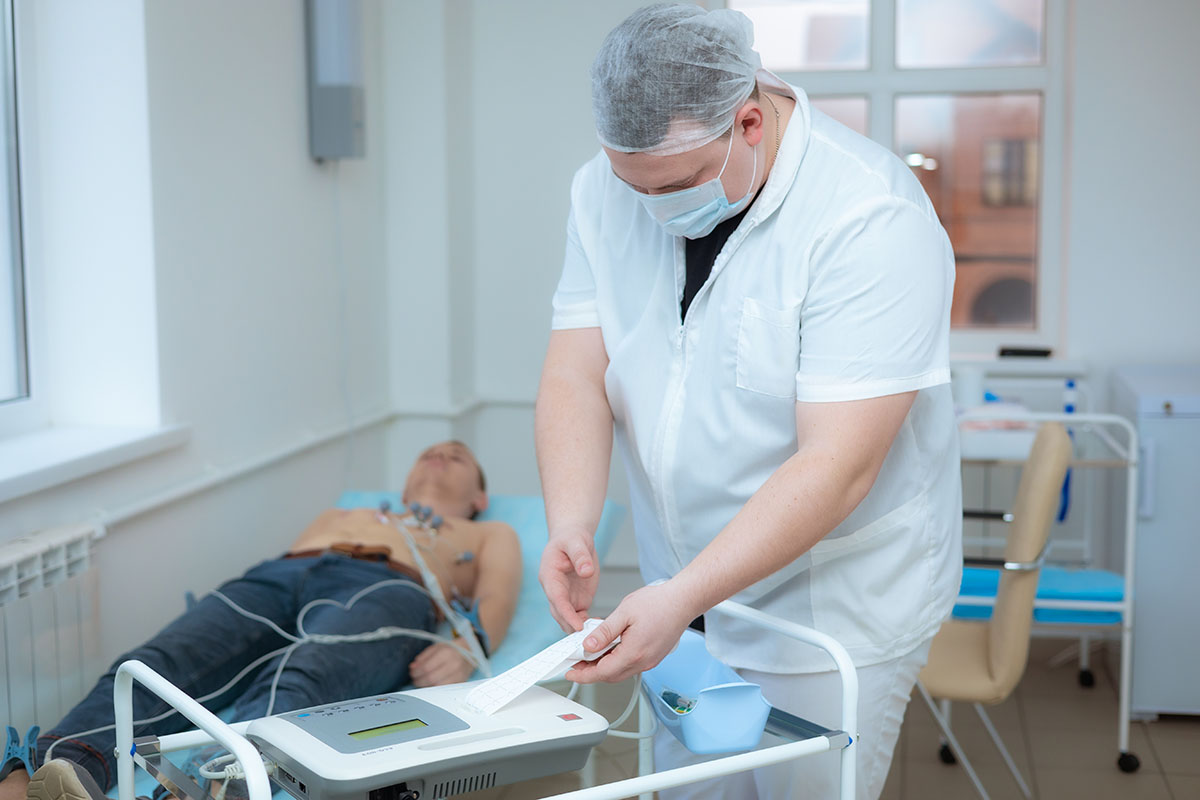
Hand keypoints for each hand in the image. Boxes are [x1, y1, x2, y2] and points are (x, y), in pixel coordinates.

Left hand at [409, 641, 475, 686]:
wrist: (471, 652)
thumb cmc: (451, 649)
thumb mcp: (437, 647)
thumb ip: (423, 657)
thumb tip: (413, 667)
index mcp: (446, 653)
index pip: (426, 667)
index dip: (416, 672)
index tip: (412, 673)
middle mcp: (453, 664)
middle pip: (431, 678)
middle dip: (419, 681)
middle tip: (415, 680)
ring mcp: (458, 675)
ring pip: (437, 686)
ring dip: (426, 687)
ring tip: (421, 683)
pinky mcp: (460, 682)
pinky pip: (444, 690)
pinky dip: (435, 689)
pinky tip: (431, 685)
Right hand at [539, 528, 599, 631]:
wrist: (573, 539)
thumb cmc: (571, 538)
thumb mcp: (576, 541)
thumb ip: (580, 556)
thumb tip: (586, 571)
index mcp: (550, 576)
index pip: (556, 598)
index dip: (566, 613)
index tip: (577, 626)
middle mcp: (555, 590)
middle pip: (559, 613)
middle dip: (571, 626)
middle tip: (588, 639)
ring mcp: (565, 597)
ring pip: (567, 619)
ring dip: (578, 629)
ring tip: (595, 638)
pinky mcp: (577, 599)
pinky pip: (579, 617)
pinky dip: (586, 624)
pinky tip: (599, 628)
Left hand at [565, 581, 695, 683]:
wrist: (683, 600)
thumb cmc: (659, 603)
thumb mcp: (624, 613)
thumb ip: (604, 632)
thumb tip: (587, 646)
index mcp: (634, 653)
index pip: (602, 673)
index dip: (583, 675)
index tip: (570, 673)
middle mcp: (643, 662)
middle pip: (610, 676)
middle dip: (590, 672)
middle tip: (575, 663)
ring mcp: (650, 661)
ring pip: (620, 672)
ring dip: (603, 667)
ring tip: (588, 654)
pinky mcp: (653, 656)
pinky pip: (630, 665)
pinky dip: (615, 661)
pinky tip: (608, 649)